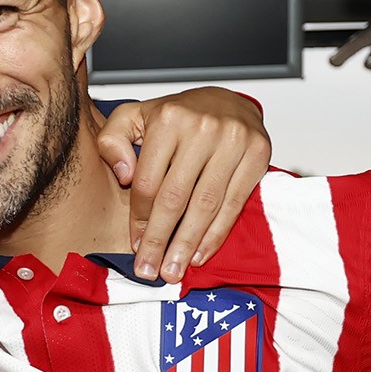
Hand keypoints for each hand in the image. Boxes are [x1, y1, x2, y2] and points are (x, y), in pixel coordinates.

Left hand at [96, 87, 270, 281]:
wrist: (227, 101)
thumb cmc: (176, 117)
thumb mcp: (132, 118)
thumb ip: (112, 142)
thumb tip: (123, 175)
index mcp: (168, 119)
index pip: (149, 181)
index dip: (140, 219)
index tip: (134, 245)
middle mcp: (203, 128)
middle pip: (176, 198)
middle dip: (160, 239)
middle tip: (149, 270)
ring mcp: (234, 141)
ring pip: (206, 205)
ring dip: (187, 244)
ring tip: (173, 270)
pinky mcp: (258, 154)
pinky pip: (234, 203)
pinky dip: (216, 233)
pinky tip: (200, 254)